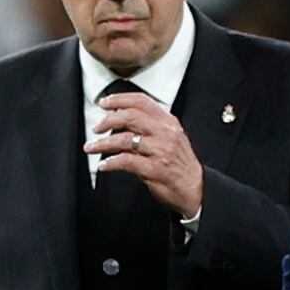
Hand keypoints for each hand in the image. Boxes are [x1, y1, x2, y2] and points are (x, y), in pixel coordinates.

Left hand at [86, 92, 204, 216]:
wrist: (197, 190)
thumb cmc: (180, 165)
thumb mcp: (171, 139)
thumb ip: (150, 128)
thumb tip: (121, 120)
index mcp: (169, 122)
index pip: (142, 101)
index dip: (120, 99)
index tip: (104, 103)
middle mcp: (166, 133)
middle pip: (130, 117)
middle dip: (107, 120)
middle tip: (96, 128)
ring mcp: (161, 151)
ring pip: (125, 139)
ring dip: (103, 143)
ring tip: (91, 147)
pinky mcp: (156, 170)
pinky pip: (127, 162)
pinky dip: (111, 163)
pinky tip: (104, 165)